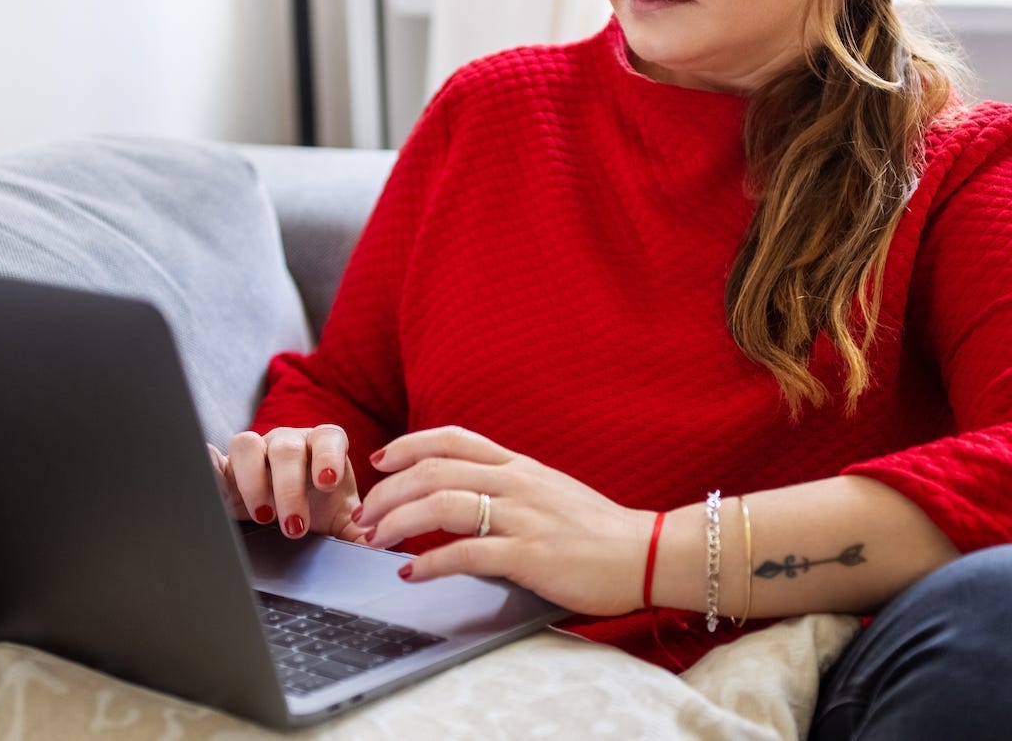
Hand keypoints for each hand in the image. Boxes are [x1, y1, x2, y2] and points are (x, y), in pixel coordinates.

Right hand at [210, 425, 368, 543]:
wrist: (280, 514)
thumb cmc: (316, 510)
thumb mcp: (339, 522)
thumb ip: (360, 531)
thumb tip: (385, 545)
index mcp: (322, 446)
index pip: (329, 437)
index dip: (328, 456)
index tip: (329, 483)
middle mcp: (288, 442)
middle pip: (287, 449)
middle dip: (290, 488)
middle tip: (295, 526)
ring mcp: (255, 449)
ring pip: (248, 445)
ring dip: (254, 481)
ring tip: (263, 516)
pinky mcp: (224, 464)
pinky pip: (212, 455)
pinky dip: (208, 464)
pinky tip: (211, 486)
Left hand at [354, 425, 652, 616]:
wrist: (648, 554)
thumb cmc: (599, 531)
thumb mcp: (550, 493)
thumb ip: (509, 489)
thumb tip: (465, 499)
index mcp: (519, 466)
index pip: (453, 438)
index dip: (409, 444)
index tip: (380, 459)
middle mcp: (516, 483)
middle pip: (434, 469)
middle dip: (388, 490)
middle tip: (364, 514)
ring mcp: (522, 517)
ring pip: (441, 503)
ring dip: (397, 521)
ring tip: (374, 540)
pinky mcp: (528, 555)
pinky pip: (465, 552)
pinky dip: (429, 562)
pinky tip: (410, 574)